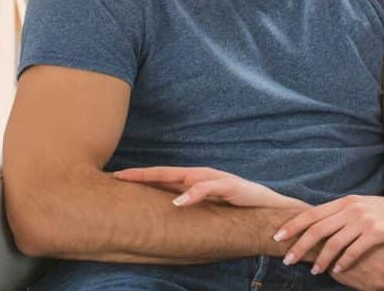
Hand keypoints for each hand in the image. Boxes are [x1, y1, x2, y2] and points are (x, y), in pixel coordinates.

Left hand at [112, 166, 304, 208]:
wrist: (267, 204)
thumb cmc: (235, 204)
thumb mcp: (207, 204)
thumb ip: (188, 202)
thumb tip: (165, 208)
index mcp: (194, 180)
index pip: (161, 177)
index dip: (139, 177)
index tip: (116, 178)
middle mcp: (201, 176)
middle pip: (165, 173)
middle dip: (141, 174)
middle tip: (117, 176)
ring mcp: (214, 179)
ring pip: (183, 177)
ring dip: (160, 179)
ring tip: (138, 181)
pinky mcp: (229, 187)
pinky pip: (208, 189)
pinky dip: (193, 194)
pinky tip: (179, 200)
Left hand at [275, 195, 383, 274]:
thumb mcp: (366, 208)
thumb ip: (345, 214)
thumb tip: (324, 224)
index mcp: (347, 201)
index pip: (313, 213)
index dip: (294, 225)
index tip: (278, 236)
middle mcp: (352, 207)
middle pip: (317, 228)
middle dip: (299, 245)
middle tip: (287, 259)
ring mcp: (364, 219)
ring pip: (333, 242)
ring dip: (320, 259)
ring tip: (314, 271)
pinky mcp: (377, 232)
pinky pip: (353, 251)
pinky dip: (342, 263)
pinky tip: (337, 271)